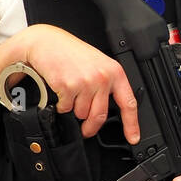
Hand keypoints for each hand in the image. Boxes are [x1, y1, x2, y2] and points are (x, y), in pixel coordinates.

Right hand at [20, 25, 139, 141]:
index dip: (132, 124)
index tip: (133, 138)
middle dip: (91, 127)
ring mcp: (85, 82)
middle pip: (100, 115)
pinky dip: (61, 105)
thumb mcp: (98, 64)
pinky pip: (66, 108)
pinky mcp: (68, 86)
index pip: (128, 103)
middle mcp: (102, 78)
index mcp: (114, 72)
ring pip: (81, 114)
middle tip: (87, 130)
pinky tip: (61, 90)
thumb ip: (108, 84)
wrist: (47, 42)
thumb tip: (110, 108)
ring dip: (74, 109)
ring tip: (71, 93)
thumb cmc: (71, 53)